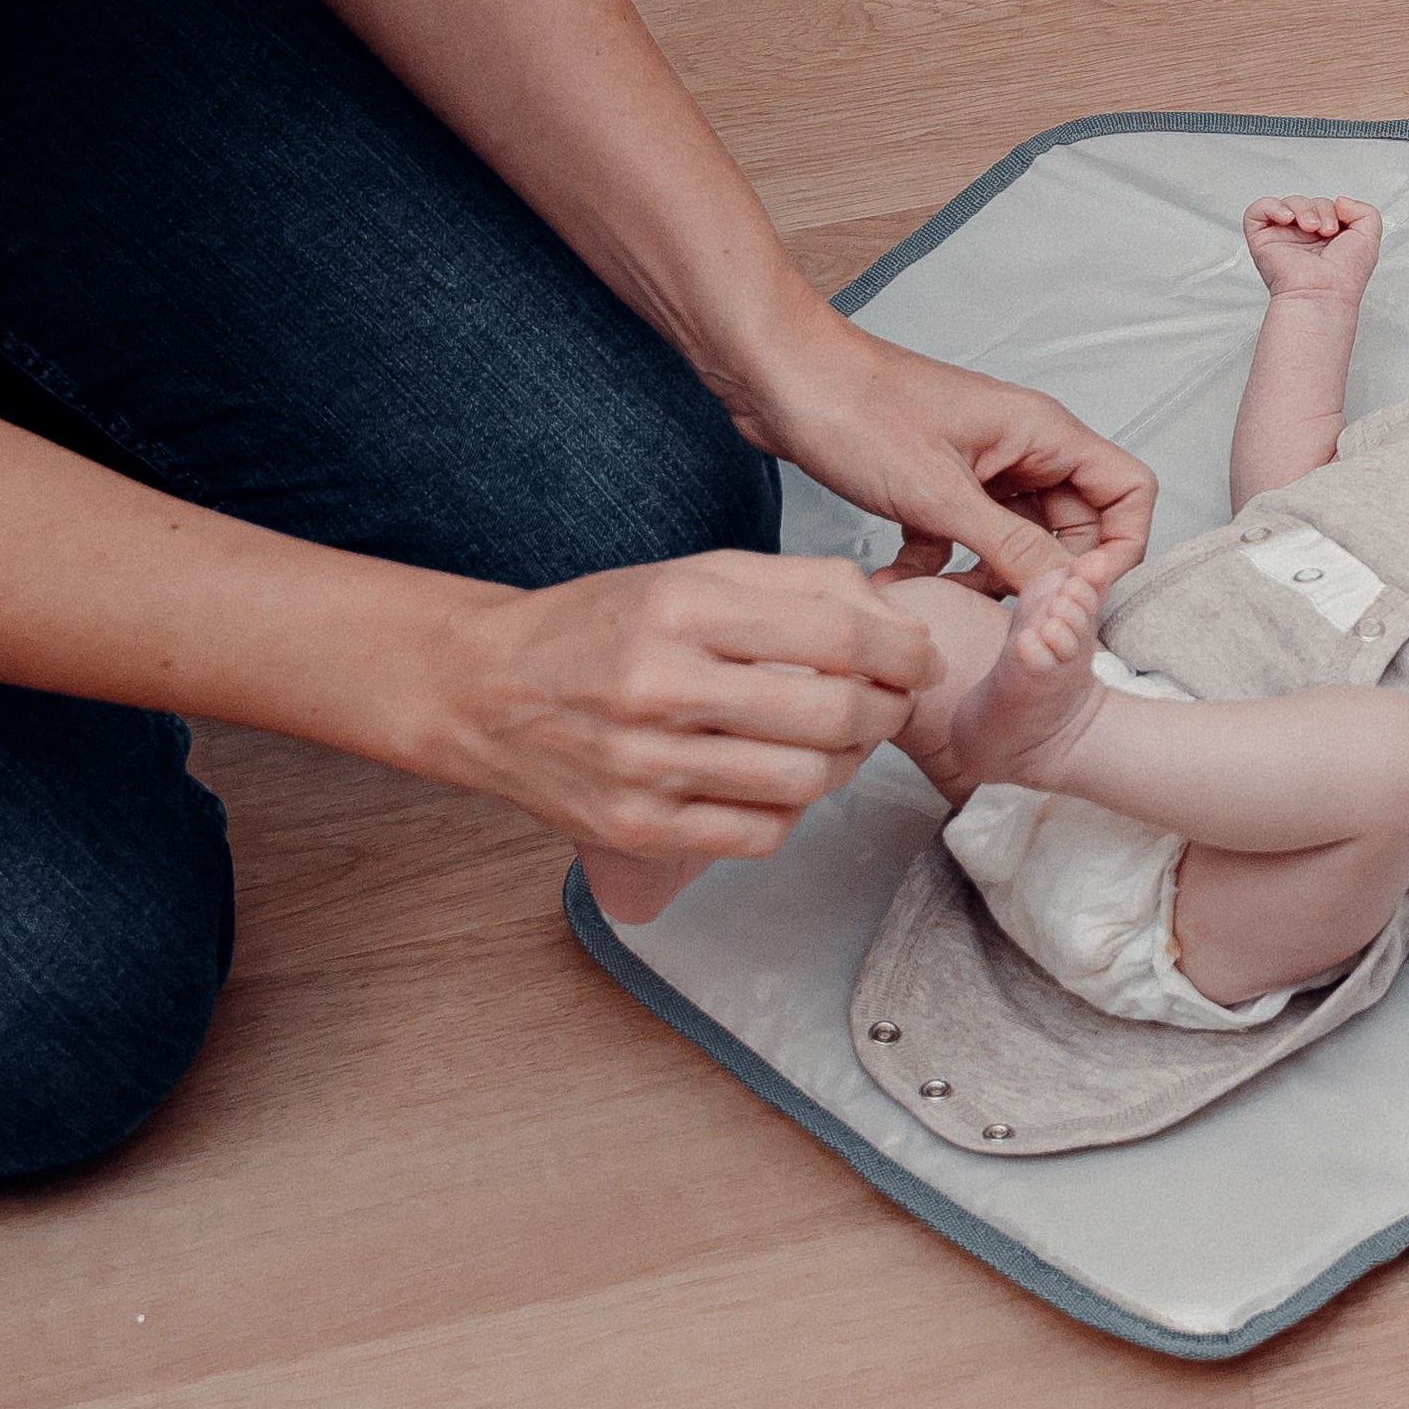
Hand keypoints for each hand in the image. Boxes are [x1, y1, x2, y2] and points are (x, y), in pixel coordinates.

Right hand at [415, 551, 930, 868]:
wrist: (486, 690)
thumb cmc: (602, 625)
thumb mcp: (692, 574)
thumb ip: (798, 585)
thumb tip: (895, 618)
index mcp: (681, 609)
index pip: (836, 634)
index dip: (903, 652)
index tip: (922, 660)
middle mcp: (661, 686)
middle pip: (832, 713)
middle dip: (887, 710)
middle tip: (893, 702)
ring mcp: (646, 766)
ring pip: (805, 781)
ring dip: (847, 763)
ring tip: (843, 742)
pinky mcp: (637, 827)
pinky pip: (759, 834)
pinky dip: (792, 811)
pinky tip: (782, 780)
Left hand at [739, 329, 1152, 595]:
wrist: (779, 376)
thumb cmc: (855, 409)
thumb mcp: (938, 493)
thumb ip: (1011, 546)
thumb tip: (1067, 597)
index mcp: (1041, 433)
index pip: (1128, 491)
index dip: (1118, 548)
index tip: (1076, 593)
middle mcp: (1021, 448)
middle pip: (1077, 524)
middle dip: (1051, 575)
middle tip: (1014, 616)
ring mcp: (979, 466)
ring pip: (1019, 538)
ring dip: (994, 577)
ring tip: (955, 602)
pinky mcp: (937, 484)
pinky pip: (965, 539)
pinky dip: (941, 566)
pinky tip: (901, 579)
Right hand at [1245, 194, 1382, 300]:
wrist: (1324, 294)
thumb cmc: (1344, 278)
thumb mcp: (1370, 237)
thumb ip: (1364, 210)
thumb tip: (1340, 201)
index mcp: (1327, 239)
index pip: (1327, 206)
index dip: (1335, 209)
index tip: (1339, 227)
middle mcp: (1304, 239)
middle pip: (1309, 202)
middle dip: (1321, 209)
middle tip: (1326, 230)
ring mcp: (1282, 238)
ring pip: (1288, 203)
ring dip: (1302, 208)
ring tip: (1310, 227)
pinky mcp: (1262, 240)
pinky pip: (1258, 210)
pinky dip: (1273, 206)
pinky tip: (1287, 218)